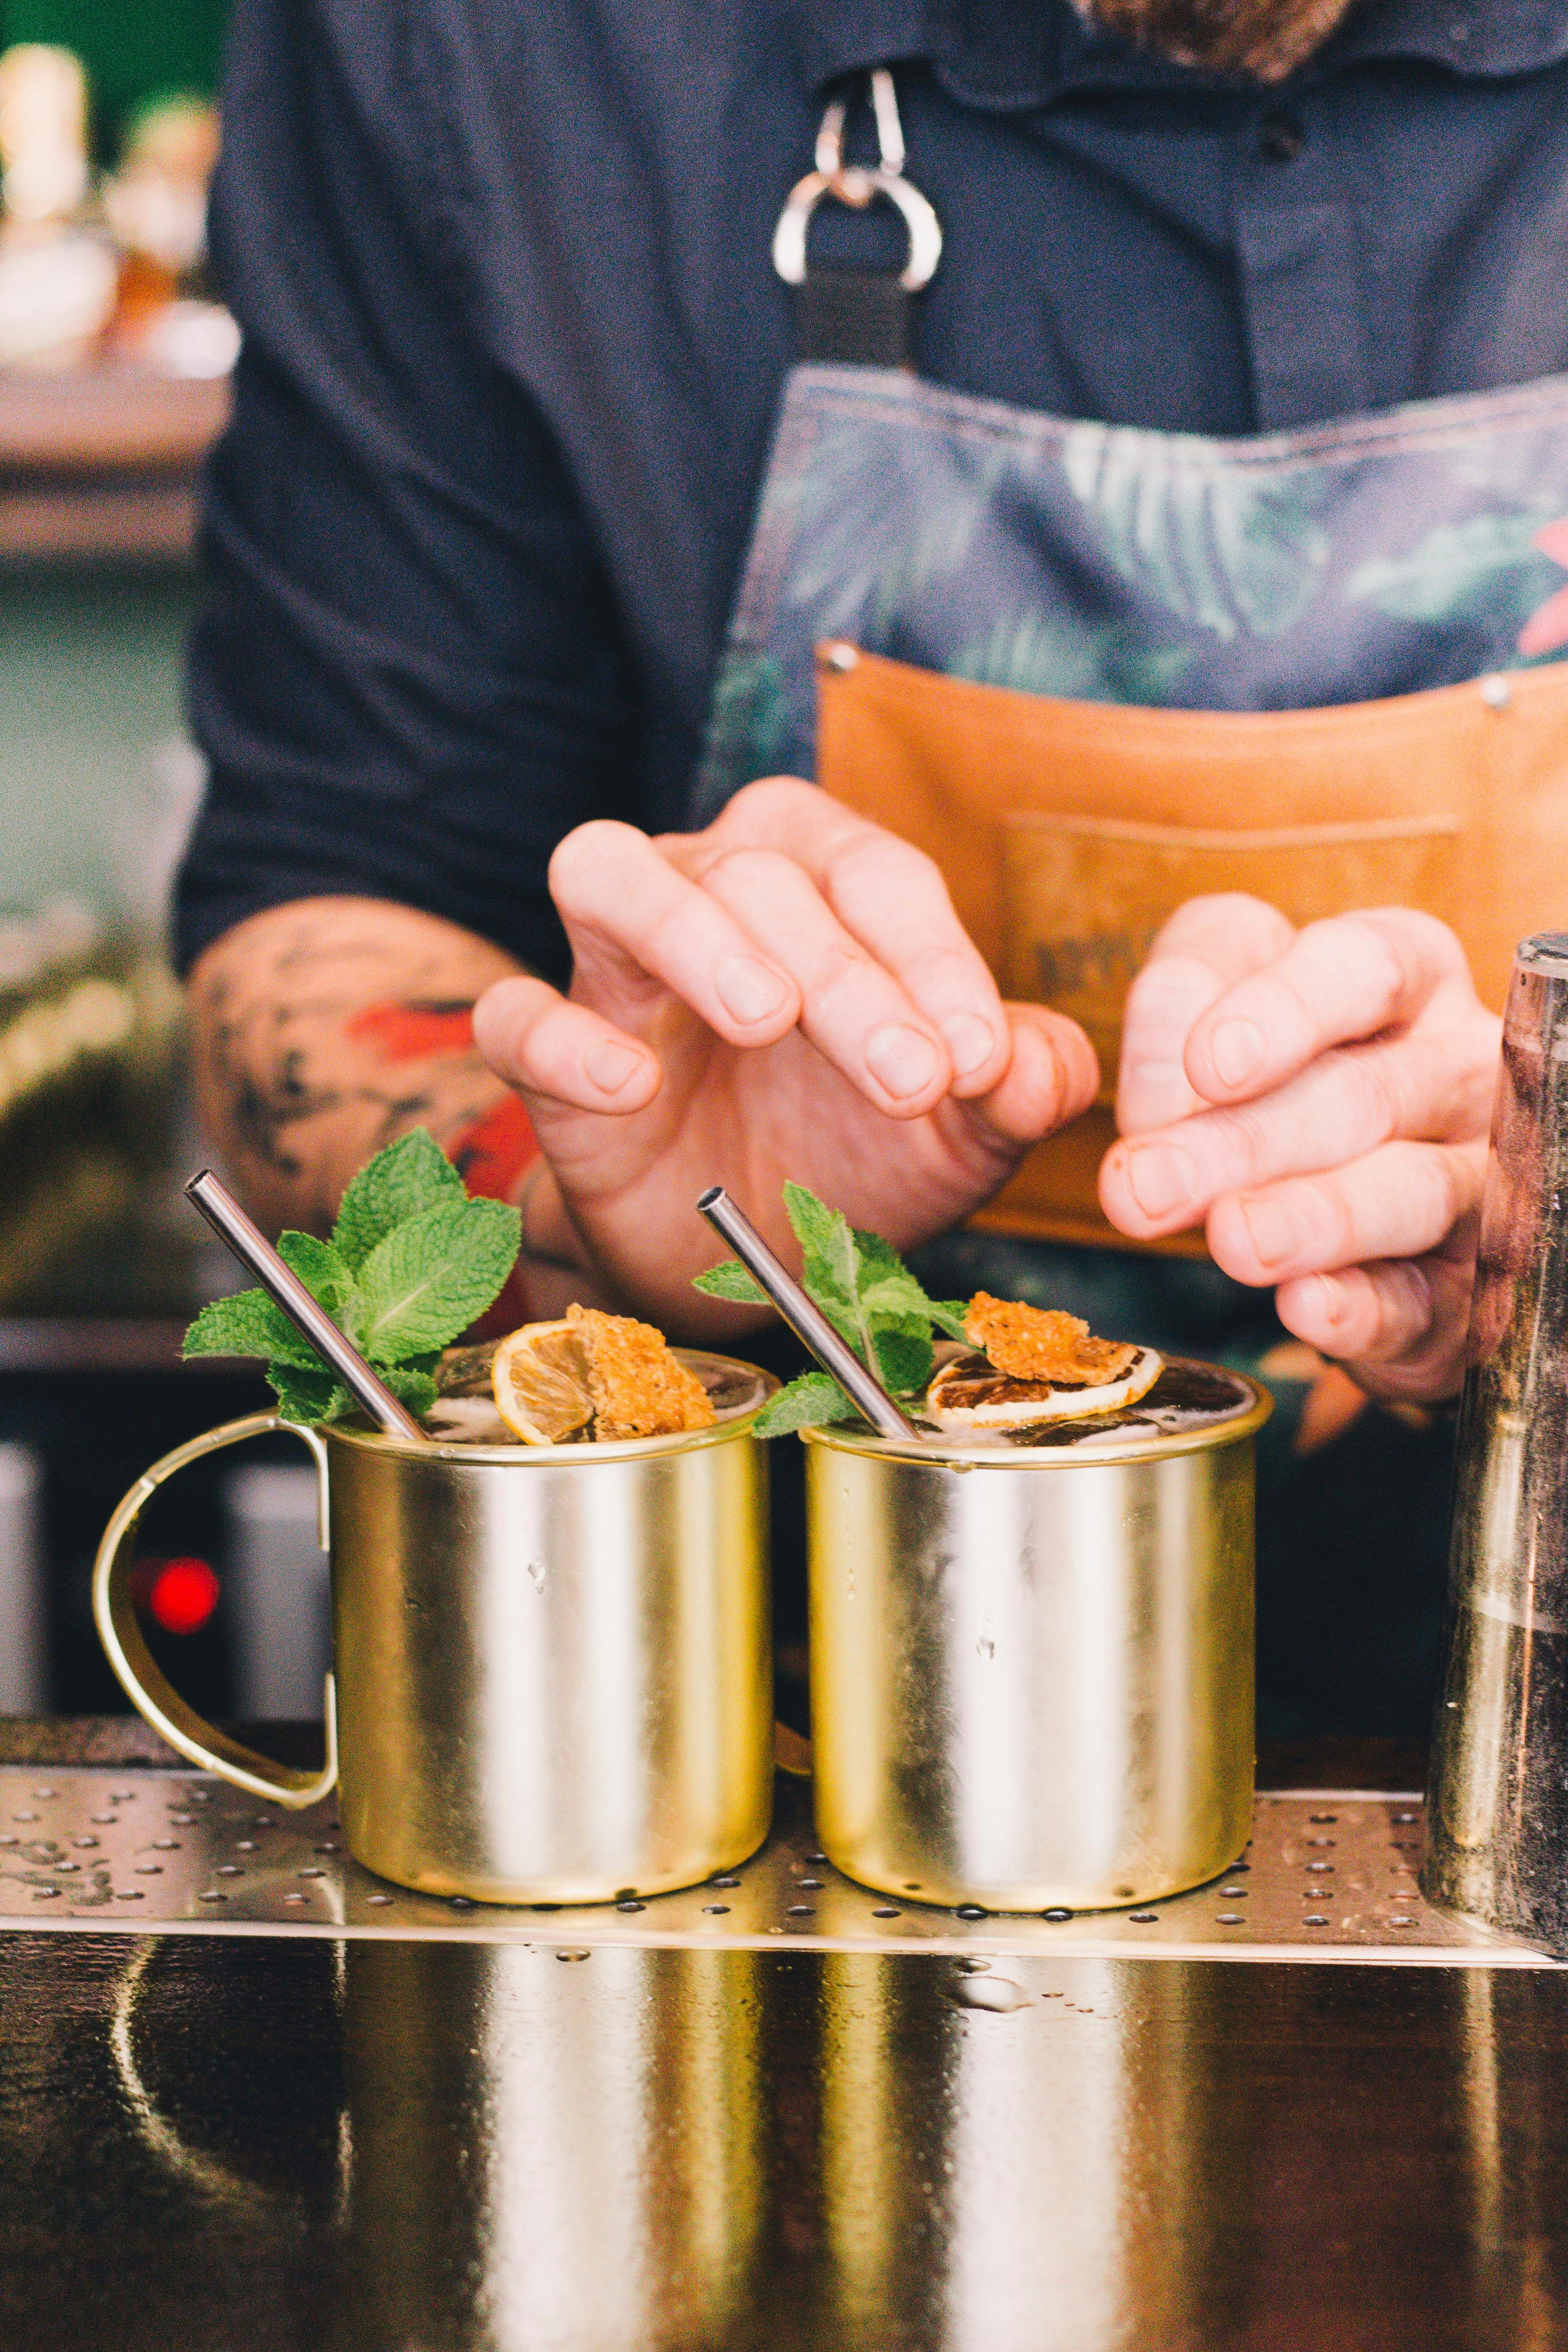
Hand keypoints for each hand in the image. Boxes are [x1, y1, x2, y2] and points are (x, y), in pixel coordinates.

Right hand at [471, 780, 1096, 1328]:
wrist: (753, 1257)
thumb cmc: (858, 1152)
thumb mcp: (965, 1126)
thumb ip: (1022, 1083)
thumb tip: (1037, 1066)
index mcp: (819, 876)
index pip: (875, 872)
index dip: (933, 956)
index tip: (975, 1059)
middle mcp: (708, 883)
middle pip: (761, 871)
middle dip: (847, 974)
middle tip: (908, 1079)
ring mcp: (614, 966)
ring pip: (615, 876)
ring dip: (696, 935)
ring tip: (766, 1016)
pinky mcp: (547, 1054)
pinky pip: (520, 1017)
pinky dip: (566, 1038)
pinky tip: (630, 1085)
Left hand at [1098, 897, 1499, 1402]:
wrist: (1325, 1191)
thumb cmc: (1262, 1067)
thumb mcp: (1207, 999)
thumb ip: (1174, 1014)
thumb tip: (1157, 1102)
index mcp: (1406, 973)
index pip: (1366, 968)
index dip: (1284, 1012)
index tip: (1203, 1064)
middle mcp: (1457, 1069)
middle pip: (1368, 1095)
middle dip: (1250, 1142)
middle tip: (1148, 1185)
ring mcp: (1475, 1179)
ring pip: (1411, 1193)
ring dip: (1316, 1220)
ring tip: (1232, 1240)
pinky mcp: (1463, 1290)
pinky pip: (1427, 1300)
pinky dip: (1365, 1307)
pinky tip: (1306, 1306)